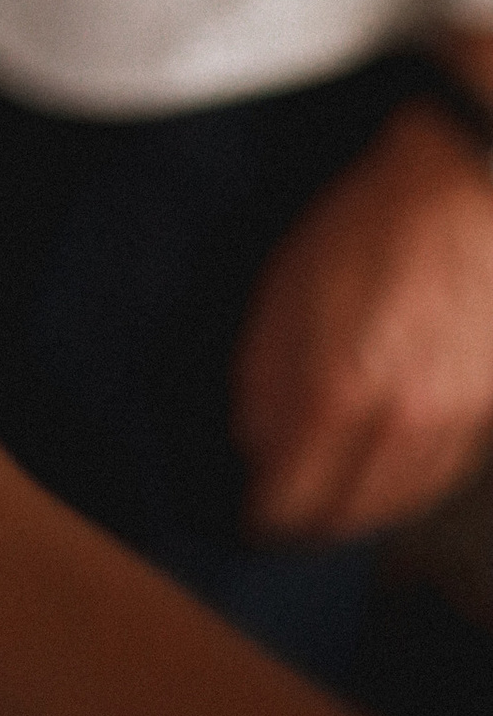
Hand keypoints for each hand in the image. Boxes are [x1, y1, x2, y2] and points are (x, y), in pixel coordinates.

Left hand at [232, 103, 492, 538]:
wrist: (464, 190)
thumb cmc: (367, 224)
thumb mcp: (285, 286)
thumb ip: (264, 375)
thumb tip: (253, 442)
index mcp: (341, 389)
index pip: (291, 496)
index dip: (263, 514)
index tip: (247, 515)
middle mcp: (402, 423)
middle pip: (346, 516)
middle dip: (305, 525)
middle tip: (280, 519)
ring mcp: (452, 424)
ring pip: (396, 506)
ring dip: (356, 515)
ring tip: (325, 507)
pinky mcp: (484, 416)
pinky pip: (436, 480)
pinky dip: (402, 491)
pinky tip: (381, 482)